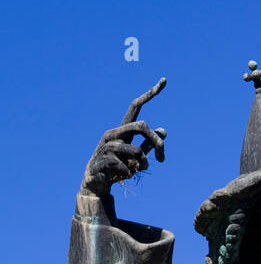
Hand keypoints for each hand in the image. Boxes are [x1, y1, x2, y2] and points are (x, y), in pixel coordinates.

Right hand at [81, 78, 166, 195]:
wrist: (95, 182)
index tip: (164, 81)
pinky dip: (130, 174)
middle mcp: (114, 133)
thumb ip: (148, 144)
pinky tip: (122, 176)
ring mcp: (108, 146)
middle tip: (162, 159)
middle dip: (156, 142)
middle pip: (141, 126)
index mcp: (122, 129)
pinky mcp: (105, 160)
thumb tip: (164, 131)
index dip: (150, 94)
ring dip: (143, 164)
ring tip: (139, 170)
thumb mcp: (135, 156)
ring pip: (137, 152)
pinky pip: (127, 167)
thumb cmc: (116, 167)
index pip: (136, 107)